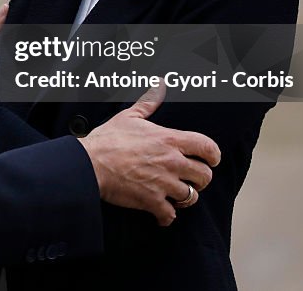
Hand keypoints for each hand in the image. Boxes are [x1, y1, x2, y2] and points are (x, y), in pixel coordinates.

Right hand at [78, 83, 220, 225]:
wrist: (89, 163)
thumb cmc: (107, 139)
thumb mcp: (129, 117)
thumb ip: (148, 103)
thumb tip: (159, 85)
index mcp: (169, 140)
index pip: (207, 147)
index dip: (213, 155)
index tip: (211, 160)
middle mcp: (171, 162)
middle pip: (205, 176)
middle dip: (200, 179)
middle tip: (191, 179)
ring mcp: (163, 183)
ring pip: (191, 197)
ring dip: (185, 197)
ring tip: (176, 195)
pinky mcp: (151, 201)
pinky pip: (170, 215)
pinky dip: (167, 216)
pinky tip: (161, 213)